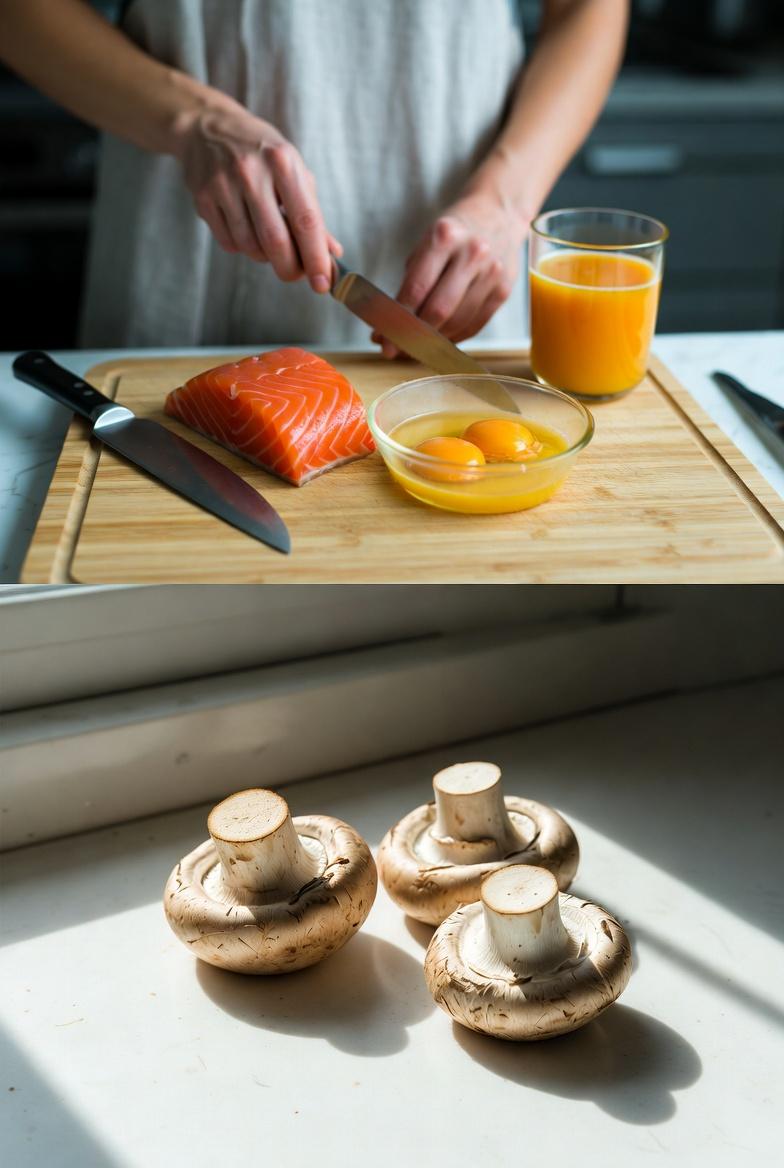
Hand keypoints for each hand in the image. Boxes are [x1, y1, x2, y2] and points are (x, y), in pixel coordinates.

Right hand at [173, 99, 341, 291]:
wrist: (207, 128)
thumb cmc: (260, 153)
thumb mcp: (292, 170)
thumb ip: (311, 213)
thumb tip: (332, 254)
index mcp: (283, 161)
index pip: (305, 220)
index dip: (316, 257)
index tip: (323, 283)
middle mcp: (252, 173)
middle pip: (275, 241)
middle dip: (290, 268)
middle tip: (296, 275)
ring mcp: (223, 186)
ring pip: (251, 247)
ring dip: (265, 256)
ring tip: (268, 240)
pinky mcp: (203, 199)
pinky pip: (230, 243)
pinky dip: (243, 247)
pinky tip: (246, 228)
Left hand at [374, 191, 525, 355]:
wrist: (498, 213)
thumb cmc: (455, 232)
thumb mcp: (427, 241)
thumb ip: (411, 281)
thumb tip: (390, 325)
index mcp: (444, 237)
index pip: (416, 289)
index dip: (397, 319)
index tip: (382, 339)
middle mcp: (472, 253)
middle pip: (438, 310)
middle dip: (413, 335)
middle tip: (394, 349)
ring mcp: (492, 272)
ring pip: (457, 322)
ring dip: (433, 341)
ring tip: (416, 345)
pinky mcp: (503, 289)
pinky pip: (475, 325)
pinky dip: (454, 337)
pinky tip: (439, 339)